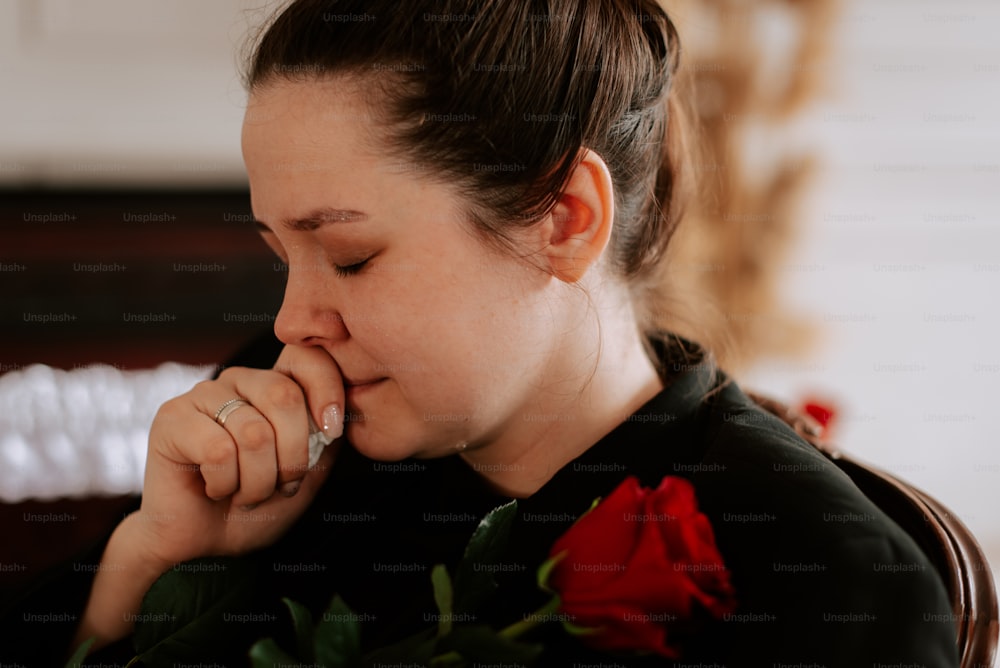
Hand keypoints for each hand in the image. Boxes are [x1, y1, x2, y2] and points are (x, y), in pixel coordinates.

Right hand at [136, 345, 344, 565]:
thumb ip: (325, 437)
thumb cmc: (256, 506)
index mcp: (274, 384)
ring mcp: (203, 394)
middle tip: (279, 486)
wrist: (205, 542)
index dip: (327, 392)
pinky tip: (213, 489)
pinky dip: (225, 484)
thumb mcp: (308, 472)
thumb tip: (339, 411)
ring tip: (242, 493)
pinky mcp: (172, 418)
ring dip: (257, 481)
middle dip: (292, 457)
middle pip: (285, 397)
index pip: (307, 360)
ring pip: (254, 433)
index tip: (332, 432)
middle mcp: (240, 380)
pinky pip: (218, 451)